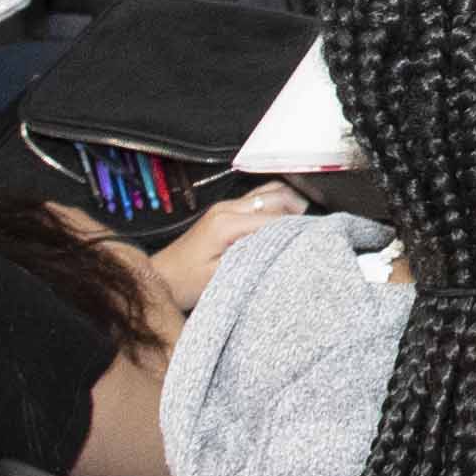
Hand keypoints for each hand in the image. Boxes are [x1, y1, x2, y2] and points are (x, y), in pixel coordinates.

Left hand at [145, 183, 308, 302]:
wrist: (159, 279)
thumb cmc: (185, 283)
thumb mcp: (222, 277)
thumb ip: (253, 257)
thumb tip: (283, 246)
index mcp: (227, 223)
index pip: (276, 216)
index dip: (299, 225)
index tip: (316, 236)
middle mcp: (227, 209)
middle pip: (276, 195)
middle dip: (299, 209)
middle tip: (313, 230)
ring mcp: (226, 208)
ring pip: (268, 192)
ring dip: (288, 204)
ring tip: (301, 225)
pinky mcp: (224, 213)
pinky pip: (258, 200)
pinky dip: (276, 206)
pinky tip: (282, 223)